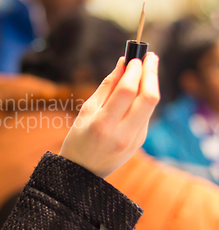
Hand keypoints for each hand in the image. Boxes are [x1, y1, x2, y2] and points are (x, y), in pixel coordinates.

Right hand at [59, 53, 158, 178]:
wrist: (82, 172)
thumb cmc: (78, 138)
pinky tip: (139, 87)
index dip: (134, 71)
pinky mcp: (140, 141)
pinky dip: (144, 97)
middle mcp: (122, 133)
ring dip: (151, 83)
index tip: (135, 57)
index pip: (127, 91)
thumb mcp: (86, 110)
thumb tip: (123, 63)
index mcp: (103, 124)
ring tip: (146, 67)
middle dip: (151, 73)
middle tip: (149, 56)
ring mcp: (134, 139)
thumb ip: (107, 86)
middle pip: (148, 98)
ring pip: (151, 105)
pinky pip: (146, 114)